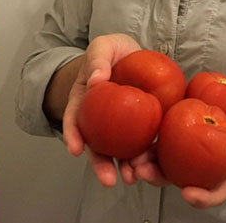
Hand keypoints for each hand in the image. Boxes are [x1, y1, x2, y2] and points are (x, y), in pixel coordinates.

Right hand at [61, 33, 141, 186]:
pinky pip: (145, 146)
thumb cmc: (115, 52)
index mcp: (85, 100)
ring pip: (121, 152)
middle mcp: (100, 120)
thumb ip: (97, 59)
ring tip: (132, 179)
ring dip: (125, 168)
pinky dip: (147, 159)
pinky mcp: (145, 129)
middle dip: (100, 164)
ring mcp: (122, 128)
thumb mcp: (104, 46)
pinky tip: (152, 168)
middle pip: (96, 145)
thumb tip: (95, 81)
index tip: (75, 150)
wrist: (137, 55)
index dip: (73, 135)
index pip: (75, 119)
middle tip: (107, 179)